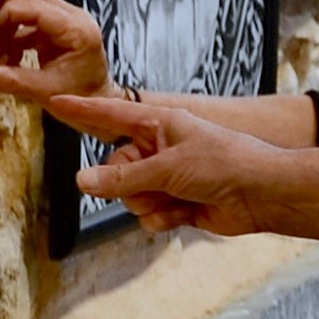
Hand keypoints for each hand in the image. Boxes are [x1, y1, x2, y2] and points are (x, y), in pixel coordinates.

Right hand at [0, 0, 109, 106]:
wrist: (101, 104)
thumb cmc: (83, 98)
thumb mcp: (46, 92)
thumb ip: (13, 81)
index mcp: (76, 28)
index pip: (33, 7)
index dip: (2, 14)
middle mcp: (73, 16)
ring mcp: (66, 20)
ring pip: (28, 3)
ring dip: (5, 23)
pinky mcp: (58, 28)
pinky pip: (29, 20)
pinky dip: (12, 34)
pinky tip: (6, 57)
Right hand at [48, 95, 286, 235]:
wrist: (262, 195)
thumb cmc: (223, 164)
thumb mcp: (167, 167)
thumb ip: (122, 177)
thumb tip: (82, 180)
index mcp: (160, 124)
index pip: (112, 115)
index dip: (84, 110)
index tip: (56, 99)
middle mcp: (161, 149)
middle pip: (117, 168)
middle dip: (129, 184)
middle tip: (153, 185)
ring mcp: (168, 178)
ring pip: (131, 197)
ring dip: (149, 204)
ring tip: (177, 199)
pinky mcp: (177, 204)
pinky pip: (149, 217)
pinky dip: (163, 219)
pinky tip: (186, 214)